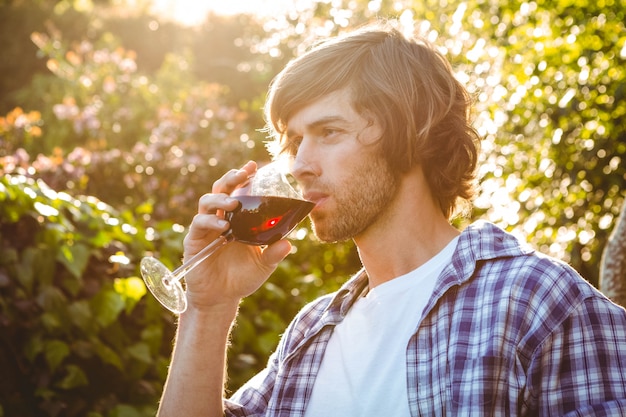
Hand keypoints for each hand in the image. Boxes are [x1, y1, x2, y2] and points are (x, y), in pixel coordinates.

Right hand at [181, 161, 291, 310]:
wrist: (221, 298)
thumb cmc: (241, 278)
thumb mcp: (263, 266)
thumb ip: (274, 253)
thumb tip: (289, 243)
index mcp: (237, 219)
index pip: (239, 191)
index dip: (243, 177)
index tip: (254, 165)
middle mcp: (220, 218)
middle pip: (221, 189)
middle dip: (230, 178)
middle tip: (243, 174)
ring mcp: (206, 227)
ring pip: (207, 201)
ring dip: (220, 197)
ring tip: (234, 202)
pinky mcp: (195, 240)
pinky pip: (200, 223)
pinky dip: (210, 220)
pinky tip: (224, 225)